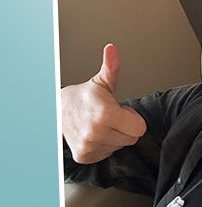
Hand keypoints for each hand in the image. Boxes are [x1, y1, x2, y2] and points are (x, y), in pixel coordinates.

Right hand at [60, 44, 147, 163]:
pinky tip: (94, 133)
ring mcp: (89, 146)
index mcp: (105, 115)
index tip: (122, 111)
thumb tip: (112, 49)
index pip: (140, 128)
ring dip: (115, 136)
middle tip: (111, 117)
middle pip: (132, 138)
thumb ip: (111, 67)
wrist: (57, 111)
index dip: (134, 118)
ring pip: (120, 146)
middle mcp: (96, 133)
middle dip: (126, 127)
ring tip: (101, 124)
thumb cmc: (83, 97)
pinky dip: (104, 145)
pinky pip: (108, 154)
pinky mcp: (84, 156)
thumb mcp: (101, 82)